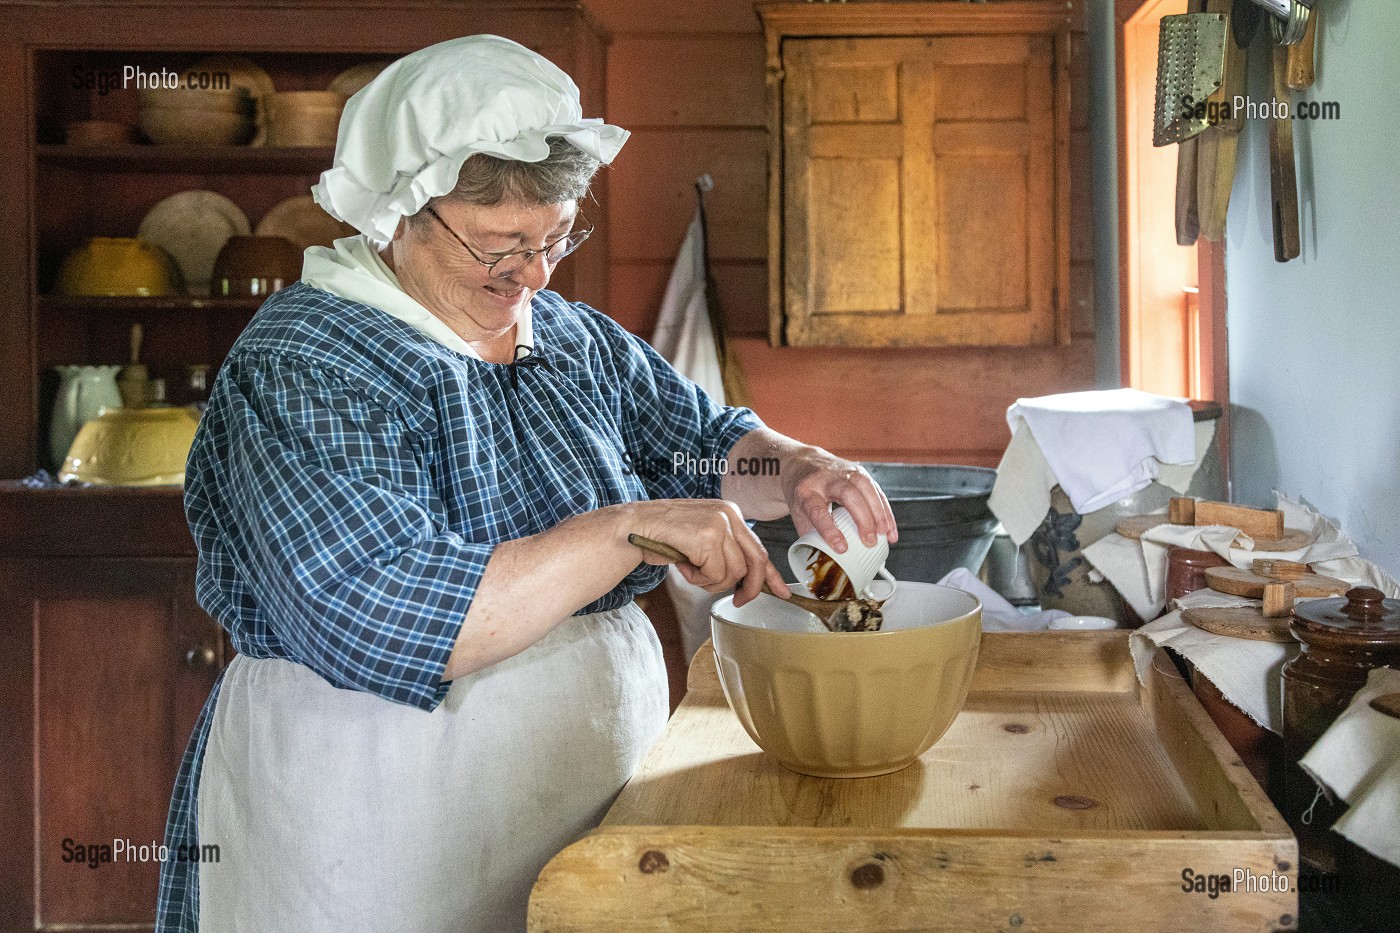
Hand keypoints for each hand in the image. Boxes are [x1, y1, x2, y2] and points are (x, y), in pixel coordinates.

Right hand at [624, 500, 789, 606]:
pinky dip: (697, 579)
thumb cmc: (665, 537)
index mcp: (731, 512)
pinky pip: (714, 574)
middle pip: (755, 562)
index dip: (771, 574)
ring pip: (733, 573)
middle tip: (738, 601)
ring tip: (691, 569)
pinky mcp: (707, 537)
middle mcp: (730, 514)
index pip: (759, 547)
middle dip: (749, 588)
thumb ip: (726, 552)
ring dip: (711, 581)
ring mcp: (720, 524)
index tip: (782, 591)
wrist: (634, 527)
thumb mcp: (702, 539)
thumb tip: (746, 581)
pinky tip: (683, 565)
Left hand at [781, 449, 897, 552]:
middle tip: (869, 542)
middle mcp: (826, 478)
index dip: (830, 529)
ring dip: (879, 513)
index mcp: (806, 490)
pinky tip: (890, 529)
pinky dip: (885, 511)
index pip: (818, 509)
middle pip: (848, 495)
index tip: (842, 548)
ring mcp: (844, 472)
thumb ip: (810, 536)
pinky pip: (876, 491)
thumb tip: (825, 562)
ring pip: (866, 488)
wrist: (803, 463)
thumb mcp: (798, 513)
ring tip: (885, 535)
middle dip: (862, 519)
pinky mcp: (859, 472)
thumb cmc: (802, 493)